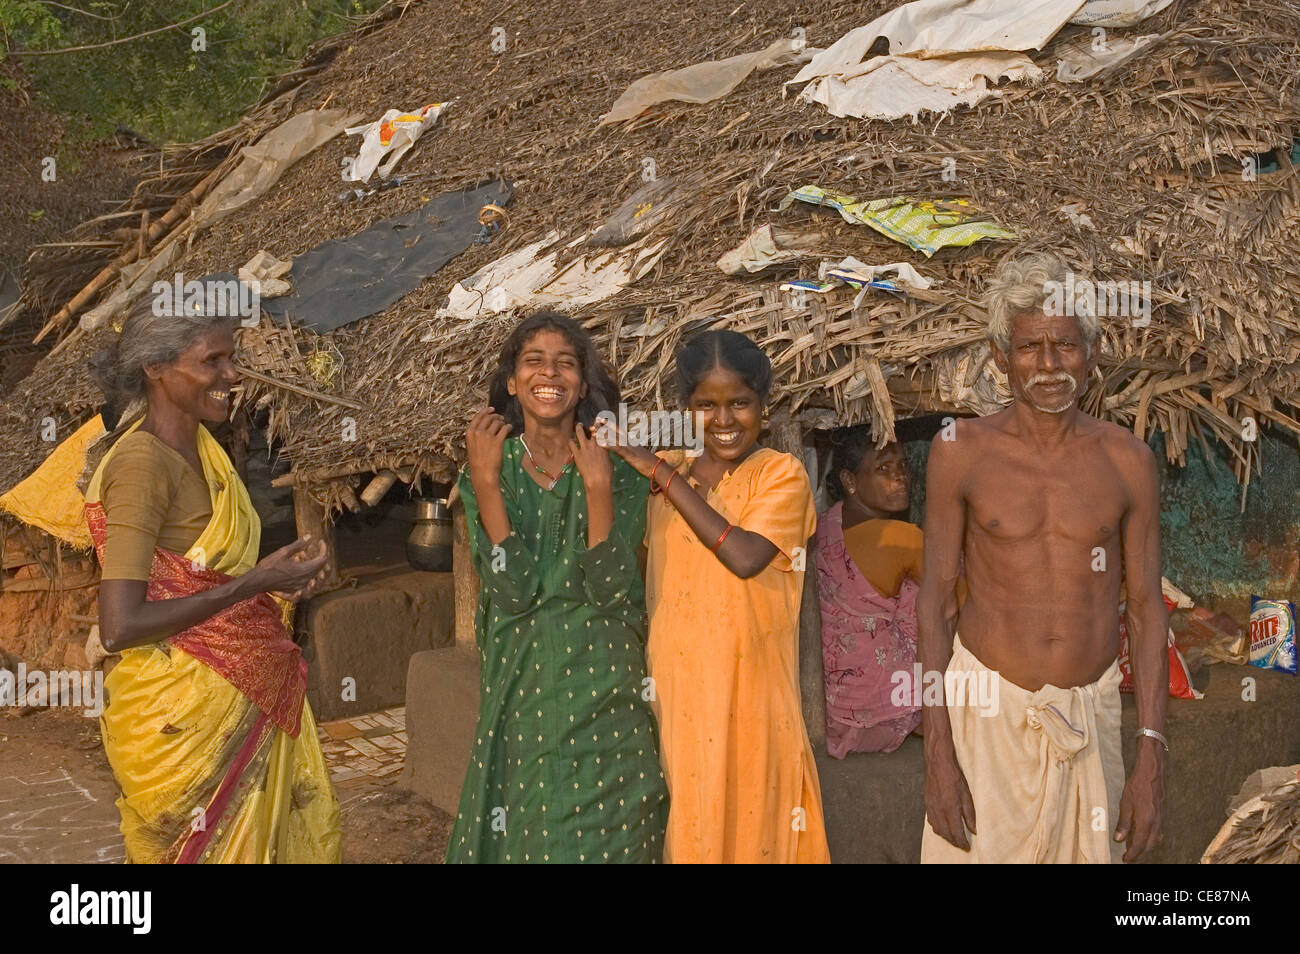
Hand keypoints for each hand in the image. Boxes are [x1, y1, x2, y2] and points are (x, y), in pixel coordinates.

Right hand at [253, 536, 328, 600]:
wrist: (258, 580)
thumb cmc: (269, 565)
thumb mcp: (283, 552)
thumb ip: (298, 545)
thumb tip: (310, 536)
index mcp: (303, 570)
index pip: (322, 560)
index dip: (324, 549)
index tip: (320, 542)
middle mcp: (304, 580)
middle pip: (320, 568)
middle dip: (319, 557)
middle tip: (312, 549)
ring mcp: (300, 586)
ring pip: (315, 576)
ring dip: (315, 566)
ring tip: (307, 559)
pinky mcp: (295, 590)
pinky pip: (308, 584)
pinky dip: (309, 576)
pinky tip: (302, 570)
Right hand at [466, 406, 510, 484]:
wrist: (483, 472)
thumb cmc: (477, 461)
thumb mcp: (472, 446)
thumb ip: (476, 435)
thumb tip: (486, 426)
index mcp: (470, 433)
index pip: (478, 417)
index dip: (486, 411)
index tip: (492, 409)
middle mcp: (478, 432)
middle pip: (489, 418)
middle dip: (496, 416)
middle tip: (500, 418)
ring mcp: (488, 436)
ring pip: (497, 422)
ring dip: (502, 422)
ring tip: (504, 424)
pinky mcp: (498, 441)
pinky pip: (505, 429)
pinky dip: (508, 427)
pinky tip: (510, 427)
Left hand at [570, 422, 612, 489]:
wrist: (597, 480)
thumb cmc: (607, 472)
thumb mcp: (609, 460)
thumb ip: (606, 453)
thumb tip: (604, 451)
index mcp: (604, 444)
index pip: (602, 430)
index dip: (601, 424)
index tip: (600, 420)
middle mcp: (594, 443)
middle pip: (592, 428)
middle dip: (591, 424)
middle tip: (590, 423)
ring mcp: (584, 447)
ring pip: (579, 432)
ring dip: (578, 428)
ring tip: (578, 426)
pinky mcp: (577, 454)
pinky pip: (571, 444)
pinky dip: (571, 441)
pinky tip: (571, 441)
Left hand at [593, 415, 658, 477]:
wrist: (659, 469)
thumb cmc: (648, 464)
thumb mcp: (636, 455)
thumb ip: (628, 451)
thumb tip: (621, 449)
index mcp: (631, 442)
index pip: (619, 431)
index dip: (610, 425)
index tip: (601, 420)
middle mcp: (630, 442)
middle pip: (616, 432)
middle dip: (605, 426)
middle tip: (595, 421)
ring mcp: (630, 448)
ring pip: (616, 438)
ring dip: (604, 434)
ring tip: (593, 431)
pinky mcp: (630, 455)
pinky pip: (619, 450)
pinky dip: (610, 446)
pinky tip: (602, 444)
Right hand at [924, 739, 976, 849]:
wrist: (938, 763)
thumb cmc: (954, 776)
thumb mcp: (967, 795)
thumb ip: (969, 814)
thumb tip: (973, 829)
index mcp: (950, 809)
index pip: (956, 833)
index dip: (962, 842)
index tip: (967, 847)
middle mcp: (938, 811)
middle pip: (946, 834)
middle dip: (954, 842)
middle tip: (962, 844)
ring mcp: (931, 808)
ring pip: (937, 829)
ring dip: (945, 836)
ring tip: (954, 838)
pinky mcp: (927, 804)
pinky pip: (931, 822)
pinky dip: (938, 828)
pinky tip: (943, 826)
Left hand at [1115, 743, 1164, 860]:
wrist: (1152, 771)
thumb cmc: (1137, 785)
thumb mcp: (1126, 803)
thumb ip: (1124, 822)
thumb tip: (1119, 839)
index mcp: (1146, 821)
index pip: (1139, 844)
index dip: (1133, 854)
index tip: (1126, 860)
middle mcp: (1156, 822)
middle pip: (1149, 845)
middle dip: (1140, 854)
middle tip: (1129, 858)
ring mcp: (1161, 818)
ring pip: (1155, 839)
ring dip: (1146, 847)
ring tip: (1136, 850)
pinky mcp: (1162, 813)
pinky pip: (1158, 831)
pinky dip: (1152, 838)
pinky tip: (1146, 837)